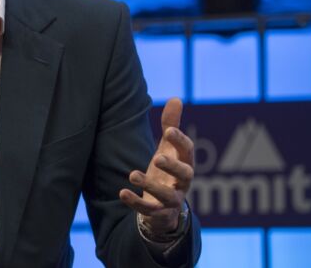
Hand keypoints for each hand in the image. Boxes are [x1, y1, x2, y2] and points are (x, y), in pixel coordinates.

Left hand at [119, 98, 193, 236]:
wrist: (165, 207)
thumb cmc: (167, 170)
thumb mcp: (168, 147)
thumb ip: (171, 125)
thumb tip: (176, 98)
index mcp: (185, 163)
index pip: (188, 151)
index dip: (180, 141)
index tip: (169, 130)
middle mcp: (182, 182)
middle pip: (185, 175)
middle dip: (173, 166)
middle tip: (158, 157)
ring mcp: (171, 199)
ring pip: (167, 196)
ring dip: (150, 185)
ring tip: (132, 174)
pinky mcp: (158, 212)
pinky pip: (149, 209)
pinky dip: (136, 202)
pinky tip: (122, 192)